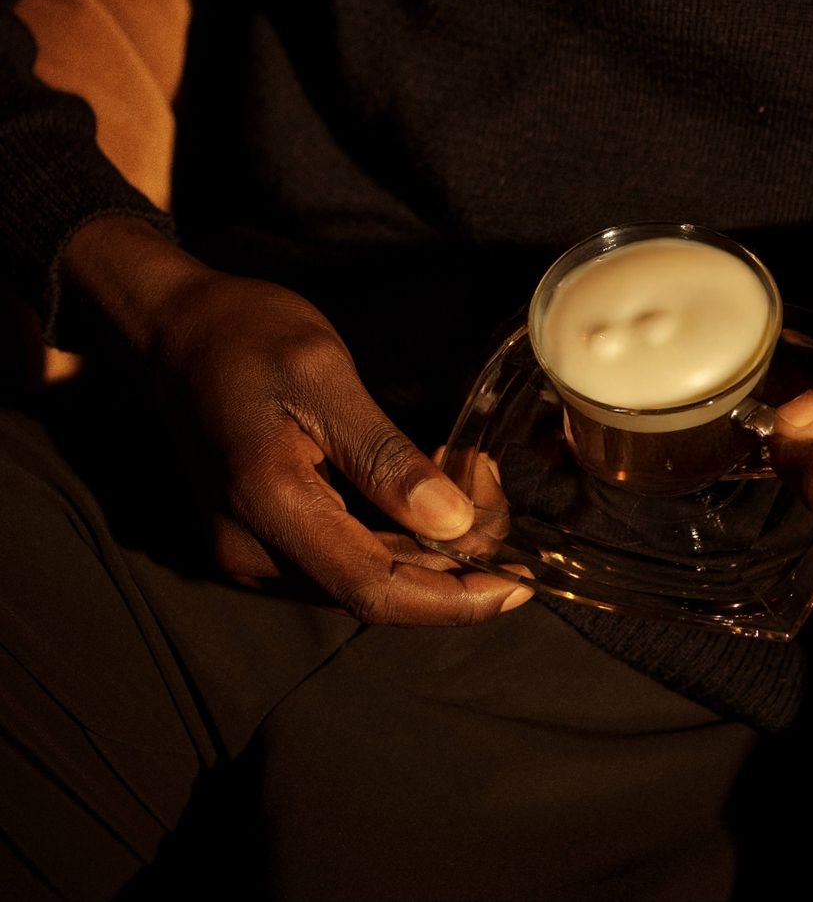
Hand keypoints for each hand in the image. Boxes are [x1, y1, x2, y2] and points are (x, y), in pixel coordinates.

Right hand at [64, 217, 530, 623]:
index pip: (377, 591)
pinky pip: (342, 552)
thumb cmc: (248, 337)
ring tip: (466, 473)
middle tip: (491, 482)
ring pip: (364, 572)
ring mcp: (250, 551)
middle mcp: (252, 552)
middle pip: (377, 587)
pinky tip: (423, 481)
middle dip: (452, 552)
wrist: (175, 330)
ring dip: (426, 540)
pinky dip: (393, 528)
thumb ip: (384, 458)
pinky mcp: (259, 538)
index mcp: (268, 509)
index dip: (456, 599)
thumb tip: (453, 527)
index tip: (520, 586)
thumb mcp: (323, 376)